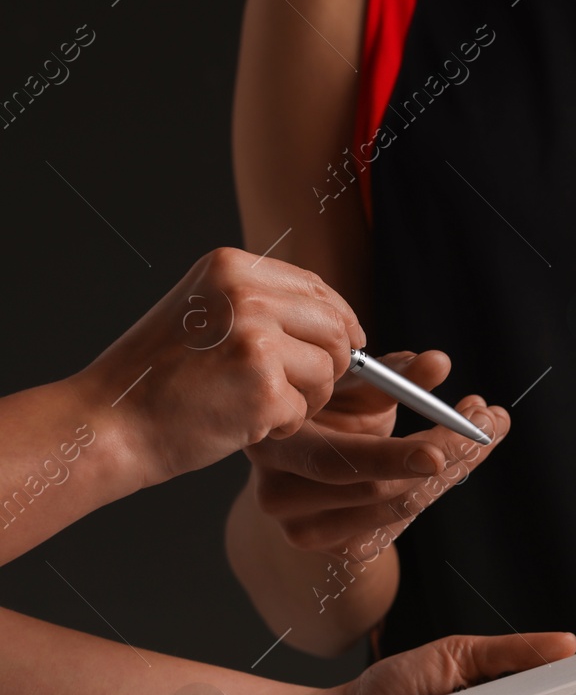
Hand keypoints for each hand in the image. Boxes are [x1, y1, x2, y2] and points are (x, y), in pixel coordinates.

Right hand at [75, 248, 363, 483]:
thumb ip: (260, 303)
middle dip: (331, 364)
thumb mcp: (203, 311)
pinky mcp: (264, 388)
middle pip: (335, 328)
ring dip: (307, 398)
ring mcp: (256, 340)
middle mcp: (246, 295)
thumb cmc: (155, 378)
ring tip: (257, 404)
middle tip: (301, 388)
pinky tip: (241, 422)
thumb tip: (336, 318)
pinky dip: (282, 426)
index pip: (317, 289)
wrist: (109, 422)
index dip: (340, 321)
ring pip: (328, 371)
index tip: (348, 344)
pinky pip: (305, 410)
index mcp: (231, 267)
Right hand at [244, 349, 509, 560]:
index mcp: (273, 444)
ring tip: (483, 428)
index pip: (334, 460)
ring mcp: (306, 531)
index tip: (441, 448)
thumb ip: (392, 376)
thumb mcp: (354, 389)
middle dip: (443, 455)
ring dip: (453, 467)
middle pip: (375, 490)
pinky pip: (402, 520)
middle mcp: (277, 496)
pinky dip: (437, 486)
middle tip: (488, 422)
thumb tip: (438, 362)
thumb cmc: (329, 415)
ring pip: (399, 506)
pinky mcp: (339, 550)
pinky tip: (454, 458)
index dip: (391, 457)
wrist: (303, 470)